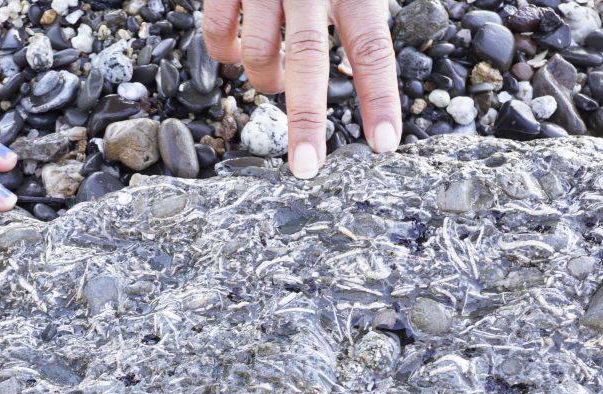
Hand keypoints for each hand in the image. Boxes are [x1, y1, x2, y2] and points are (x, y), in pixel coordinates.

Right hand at [202, 0, 400, 178]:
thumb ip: (363, 10)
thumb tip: (372, 67)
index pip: (372, 48)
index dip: (380, 98)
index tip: (385, 145)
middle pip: (308, 60)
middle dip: (307, 121)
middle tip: (307, 169)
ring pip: (258, 54)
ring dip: (266, 80)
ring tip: (273, 77)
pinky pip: (217, 37)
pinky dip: (226, 55)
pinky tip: (237, 51)